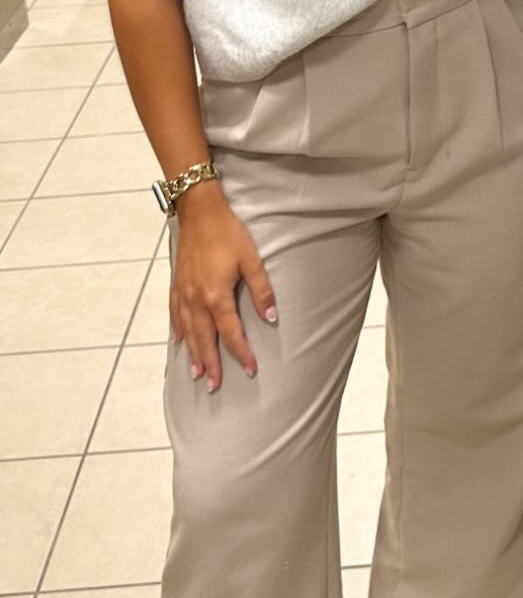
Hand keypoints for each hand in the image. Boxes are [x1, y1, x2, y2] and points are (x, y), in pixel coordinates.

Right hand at [169, 189, 277, 392]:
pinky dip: (179, 330)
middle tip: (214, 386)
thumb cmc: (227, 233)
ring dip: (193, 354)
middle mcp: (196, 300)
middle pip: (205, 340)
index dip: (242, 353)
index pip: (232, 333)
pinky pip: (175, 314)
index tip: (250, 370)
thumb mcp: (251, 259)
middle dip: (211, 364)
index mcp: (217, 296)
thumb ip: (261, 290)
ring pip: (188, 331)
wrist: (198, 211)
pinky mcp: (176, 284)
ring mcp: (183, 293)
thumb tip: (271, 317)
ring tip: (197, 373)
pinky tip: (180, 340)